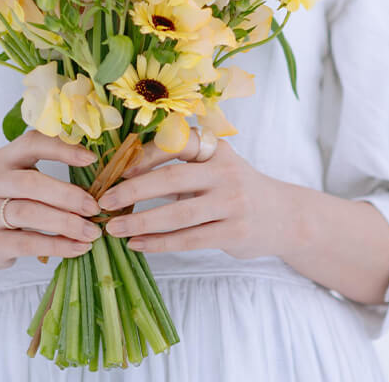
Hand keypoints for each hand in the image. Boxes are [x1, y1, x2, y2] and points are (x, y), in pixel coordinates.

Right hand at [0, 131, 104, 274]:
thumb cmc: (3, 203)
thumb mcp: (16, 179)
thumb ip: (45, 174)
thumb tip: (99, 182)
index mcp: (2, 158)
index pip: (32, 143)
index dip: (62, 149)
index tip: (91, 159)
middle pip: (32, 183)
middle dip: (68, 195)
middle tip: (95, 207)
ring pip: (29, 213)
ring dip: (66, 223)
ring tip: (92, 232)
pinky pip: (27, 242)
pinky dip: (57, 246)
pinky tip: (78, 248)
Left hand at [96, 132, 298, 260]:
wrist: (284, 216)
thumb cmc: (236, 189)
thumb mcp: (216, 166)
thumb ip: (182, 166)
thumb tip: (125, 174)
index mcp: (216, 149)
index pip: (175, 145)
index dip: (144, 156)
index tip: (116, 170)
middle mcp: (226, 172)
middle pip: (172, 178)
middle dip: (133, 190)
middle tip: (104, 201)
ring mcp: (232, 203)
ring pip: (179, 214)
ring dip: (142, 222)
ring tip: (114, 229)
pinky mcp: (234, 232)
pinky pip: (190, 239)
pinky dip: (160, 243)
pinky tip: (138, 244)